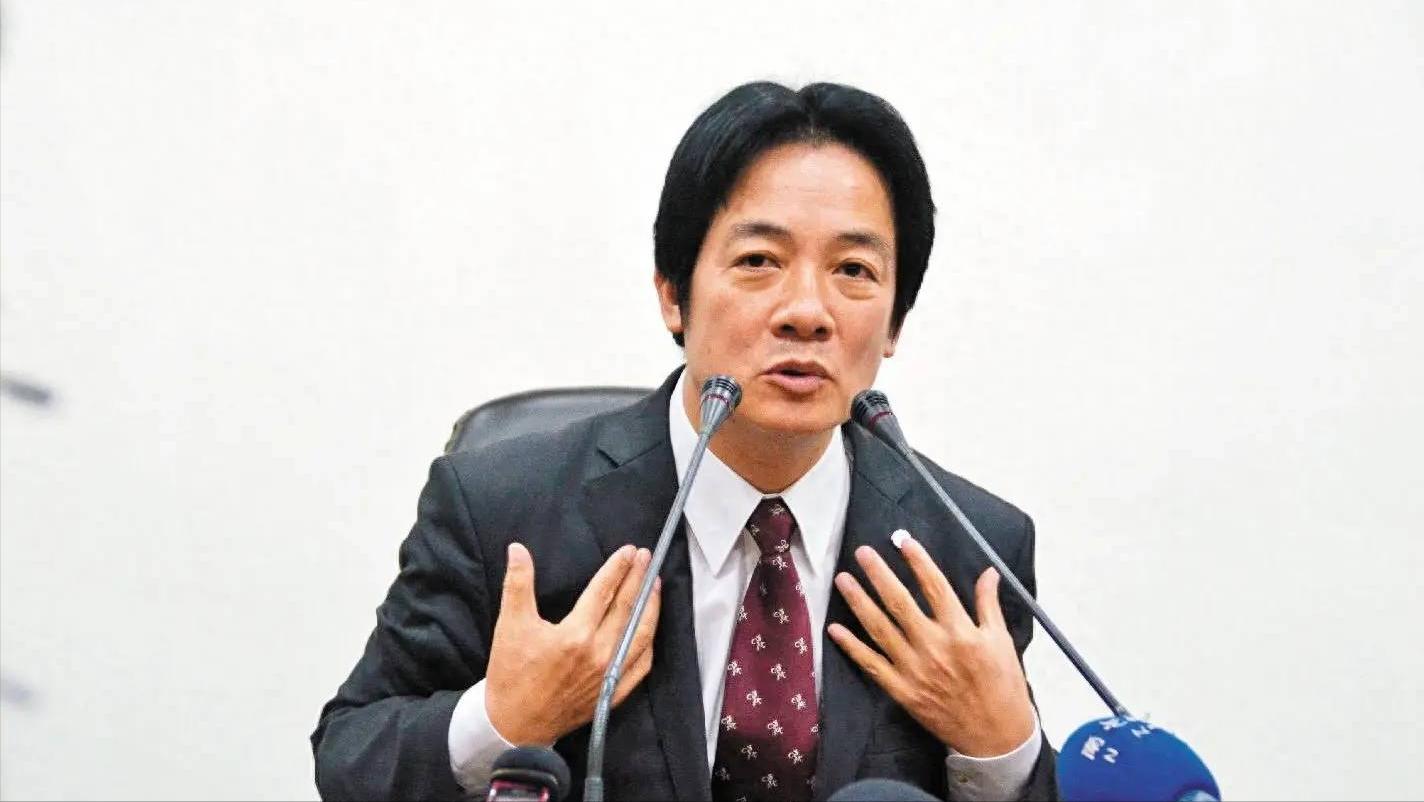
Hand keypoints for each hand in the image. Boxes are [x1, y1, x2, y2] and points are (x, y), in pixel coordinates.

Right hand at [485, 543, 660, 744]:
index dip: (618, 568)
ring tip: (655, 585)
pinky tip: (650, 629)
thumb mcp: (510, 625)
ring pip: (641, 635)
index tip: (628, 551)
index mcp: (575, 636)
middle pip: (627, 608)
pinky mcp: (612, 693)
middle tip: (646, 557)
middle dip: (638, 579)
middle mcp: (598, 654)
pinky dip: (648, 643)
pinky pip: (640, 665)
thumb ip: (517, 583)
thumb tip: (517, 550)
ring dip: (651, 607)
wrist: (514, 724)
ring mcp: (608, 675)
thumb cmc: (512, 674)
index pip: (604, 592)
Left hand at [827, 537, 1034, 756]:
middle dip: (879, 574)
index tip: (903, 541)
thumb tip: (988, 572)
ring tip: (843, 579)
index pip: (935, 587)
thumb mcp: (1001, 641)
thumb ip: (988, 604)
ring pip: (880, 629)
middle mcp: (934, 647)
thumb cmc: (1003, 686)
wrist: (996, 738)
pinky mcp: (902, 691)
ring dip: (859, 602)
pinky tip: (835, 628)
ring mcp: (915, 670)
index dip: (918, 561)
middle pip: (900, 602)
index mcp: (961, 631)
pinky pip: (872, 665)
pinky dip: (852, 647)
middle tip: (862, 552)